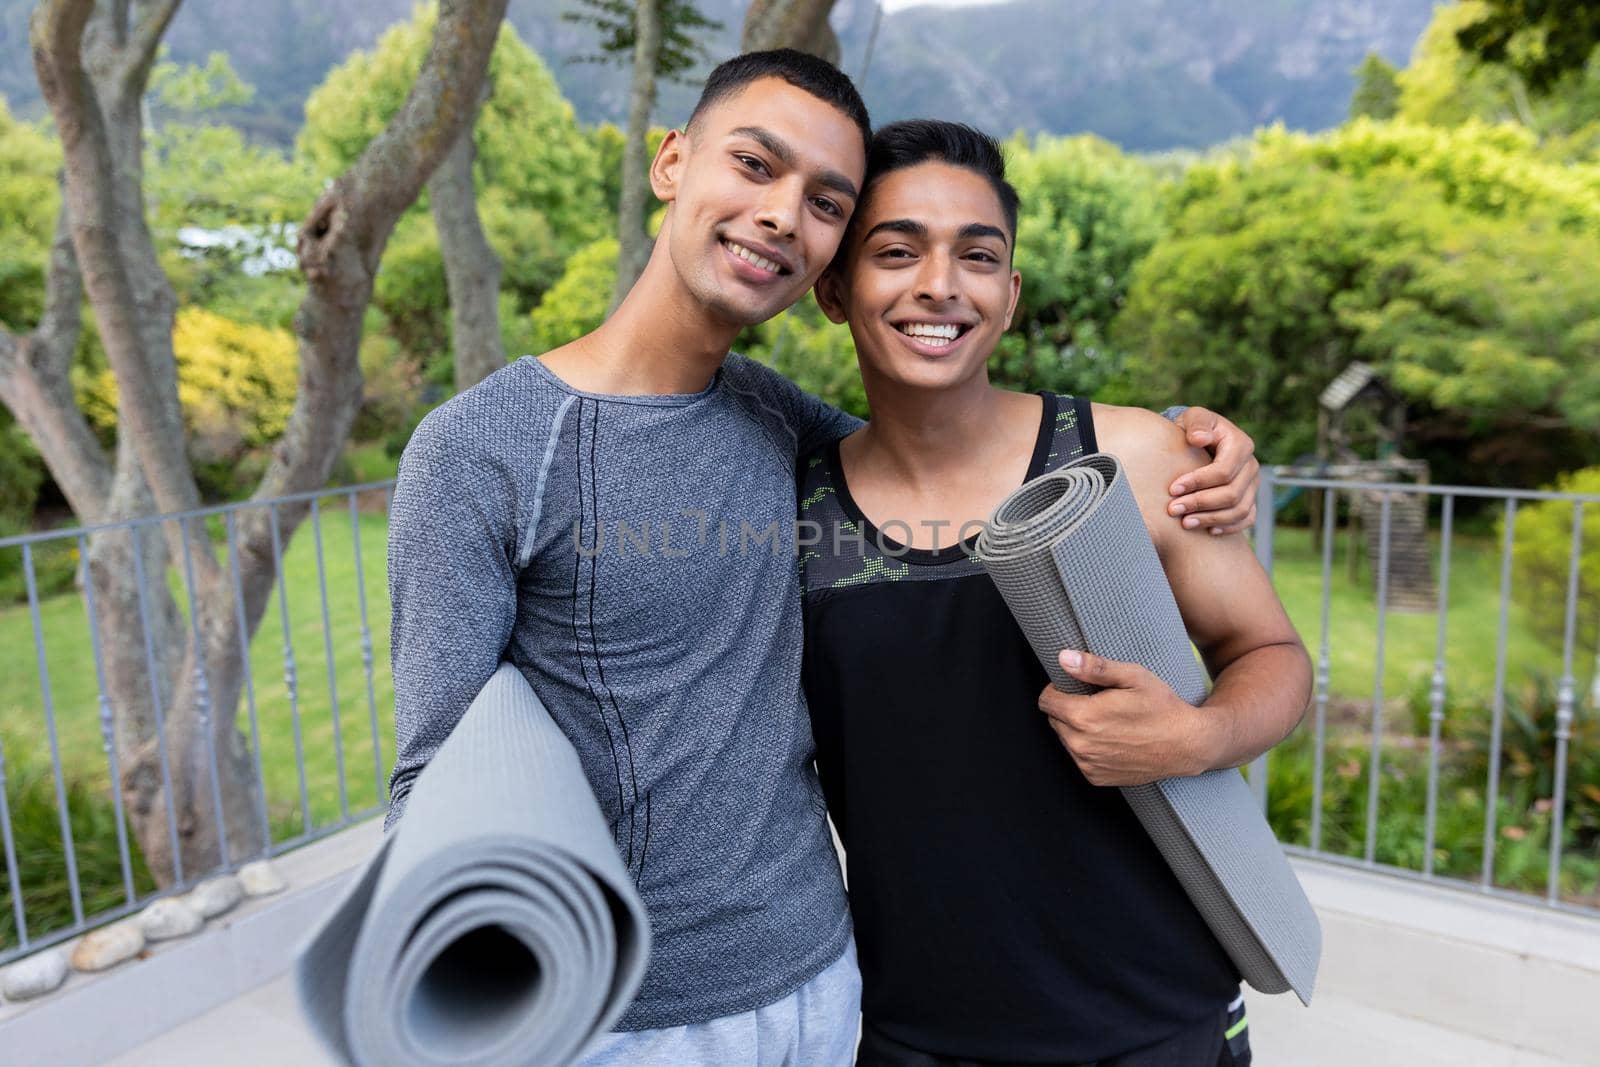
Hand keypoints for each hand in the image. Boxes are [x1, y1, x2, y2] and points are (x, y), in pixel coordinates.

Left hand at [1037, 650, 1218, 785]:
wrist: (1188, 745)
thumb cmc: (1163, 707)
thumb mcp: (1133, 677)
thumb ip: (1094, 668)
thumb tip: (1063, 658)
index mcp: (1084, 717)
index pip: (1046, 701)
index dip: (1058, 689)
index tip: (1076, 686)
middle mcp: (1081, 745)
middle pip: (1054, 720)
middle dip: (1068, 708)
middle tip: (1097, 702)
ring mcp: (1088, 764)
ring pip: (1065, 739)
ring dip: (1077, 729)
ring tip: (1107, 720)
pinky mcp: (1096, 778)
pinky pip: (1079, 757)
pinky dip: (1088, 747)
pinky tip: (1112, 739)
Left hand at [1167, 407, 1258, 534]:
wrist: (1199, 440)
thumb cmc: (1194, 428)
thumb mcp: (1194, 418)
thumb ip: (1197, 424)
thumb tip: (1198, 438)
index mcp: (1241, 444)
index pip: (1223, 471)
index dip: (1198, 482)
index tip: (1173, 489)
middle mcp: (1251, 466)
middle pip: (1231, 494)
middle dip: (1200, 504)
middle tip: (1173, 509)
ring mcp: (1252, 485)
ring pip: (1239, 510)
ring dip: (1211, 519)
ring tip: (1185, 523)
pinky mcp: (1250, 498)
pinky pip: (1246, 519)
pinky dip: (1229, 527)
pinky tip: (1208, 531)